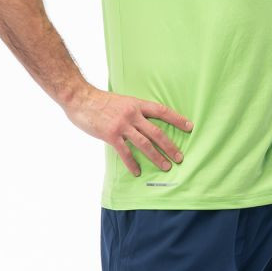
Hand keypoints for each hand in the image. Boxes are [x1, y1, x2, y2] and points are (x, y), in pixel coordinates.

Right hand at [64, 86, 193, 176]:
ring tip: (166, 166)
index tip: (189, 126)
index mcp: (137, 104)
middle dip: (170, 146)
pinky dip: (132, 163)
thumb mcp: (123, 101)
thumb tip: (145, 122)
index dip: (177, 119)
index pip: (162, 111)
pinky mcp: (111, 135)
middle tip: (179, 157)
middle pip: (157, 132)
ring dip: (156, 157)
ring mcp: (122, 125)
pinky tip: (138, 171)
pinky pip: (125, 152)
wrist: (81, 99)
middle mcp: (133, 114)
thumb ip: (135, 110)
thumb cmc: (102, 101)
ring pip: (145, 144)